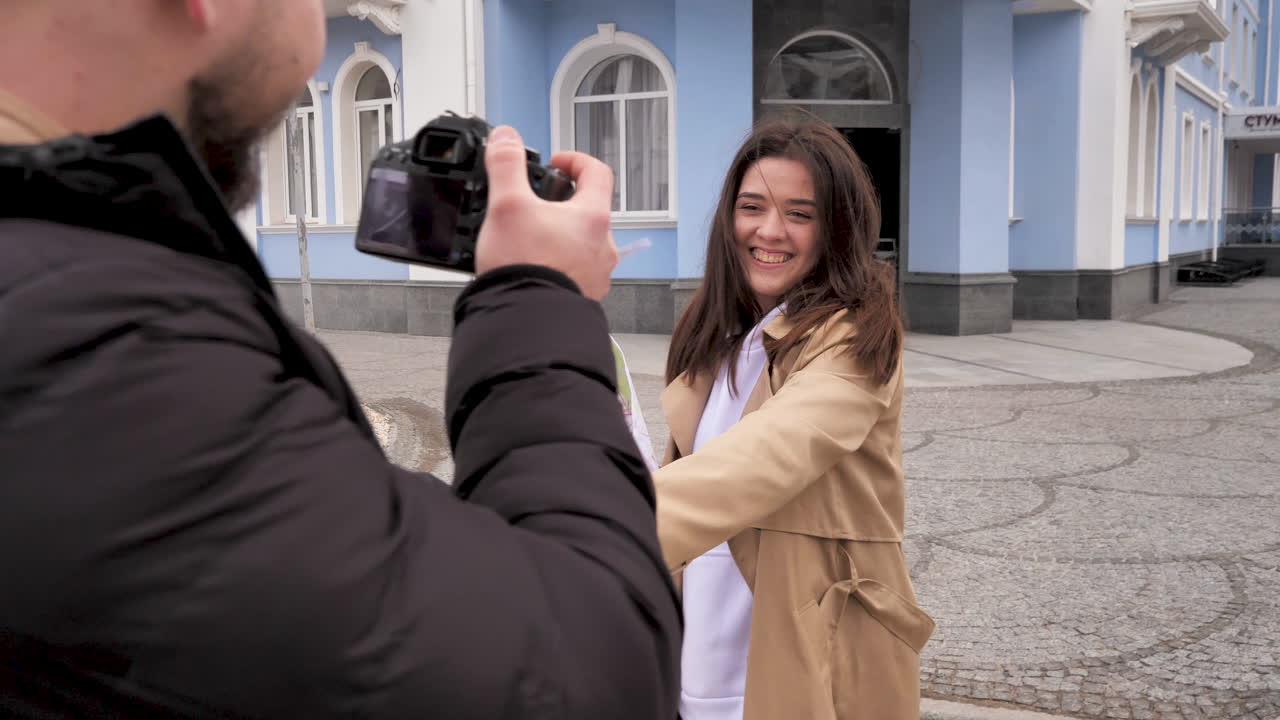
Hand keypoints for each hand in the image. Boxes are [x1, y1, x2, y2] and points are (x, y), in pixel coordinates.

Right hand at [475, 126, 617, 300]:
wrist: (526, 323)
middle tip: (535, 204)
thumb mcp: (507, 205)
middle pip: (589, 210)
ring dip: (561, 235)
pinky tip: (534, 267)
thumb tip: (506, 137)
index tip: (557, 163)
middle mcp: (603, 246)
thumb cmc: (525, 268)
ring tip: (530, 239)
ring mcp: (596, 274)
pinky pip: (575, 271)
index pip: (598, 172)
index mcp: (593, 217)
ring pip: (583, 243)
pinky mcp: (583, 297)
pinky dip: (557, 264)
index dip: (576, 160)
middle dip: (563, 203)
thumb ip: (506, 165)